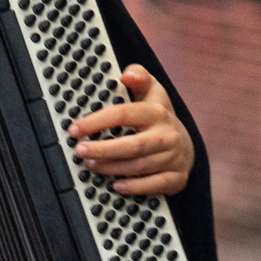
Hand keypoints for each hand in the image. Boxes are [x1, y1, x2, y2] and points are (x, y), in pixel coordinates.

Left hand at [71, 65, 194, 196]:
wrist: (185, 145)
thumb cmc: (158, 119)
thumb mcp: (152, 93)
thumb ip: (140, 78)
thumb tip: (127, 73)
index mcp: (157, 112)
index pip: (124, 114)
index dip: (97, 121)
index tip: (75, 128)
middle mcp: (167, 135)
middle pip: (133, 145)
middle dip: (103, 149)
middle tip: (80, 151)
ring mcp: (173, 157)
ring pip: (140, 166)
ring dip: (112, 168)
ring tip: (90, 166)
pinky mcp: (176, 178)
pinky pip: (155, 185)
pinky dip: (135, 187)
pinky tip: (116, 186)